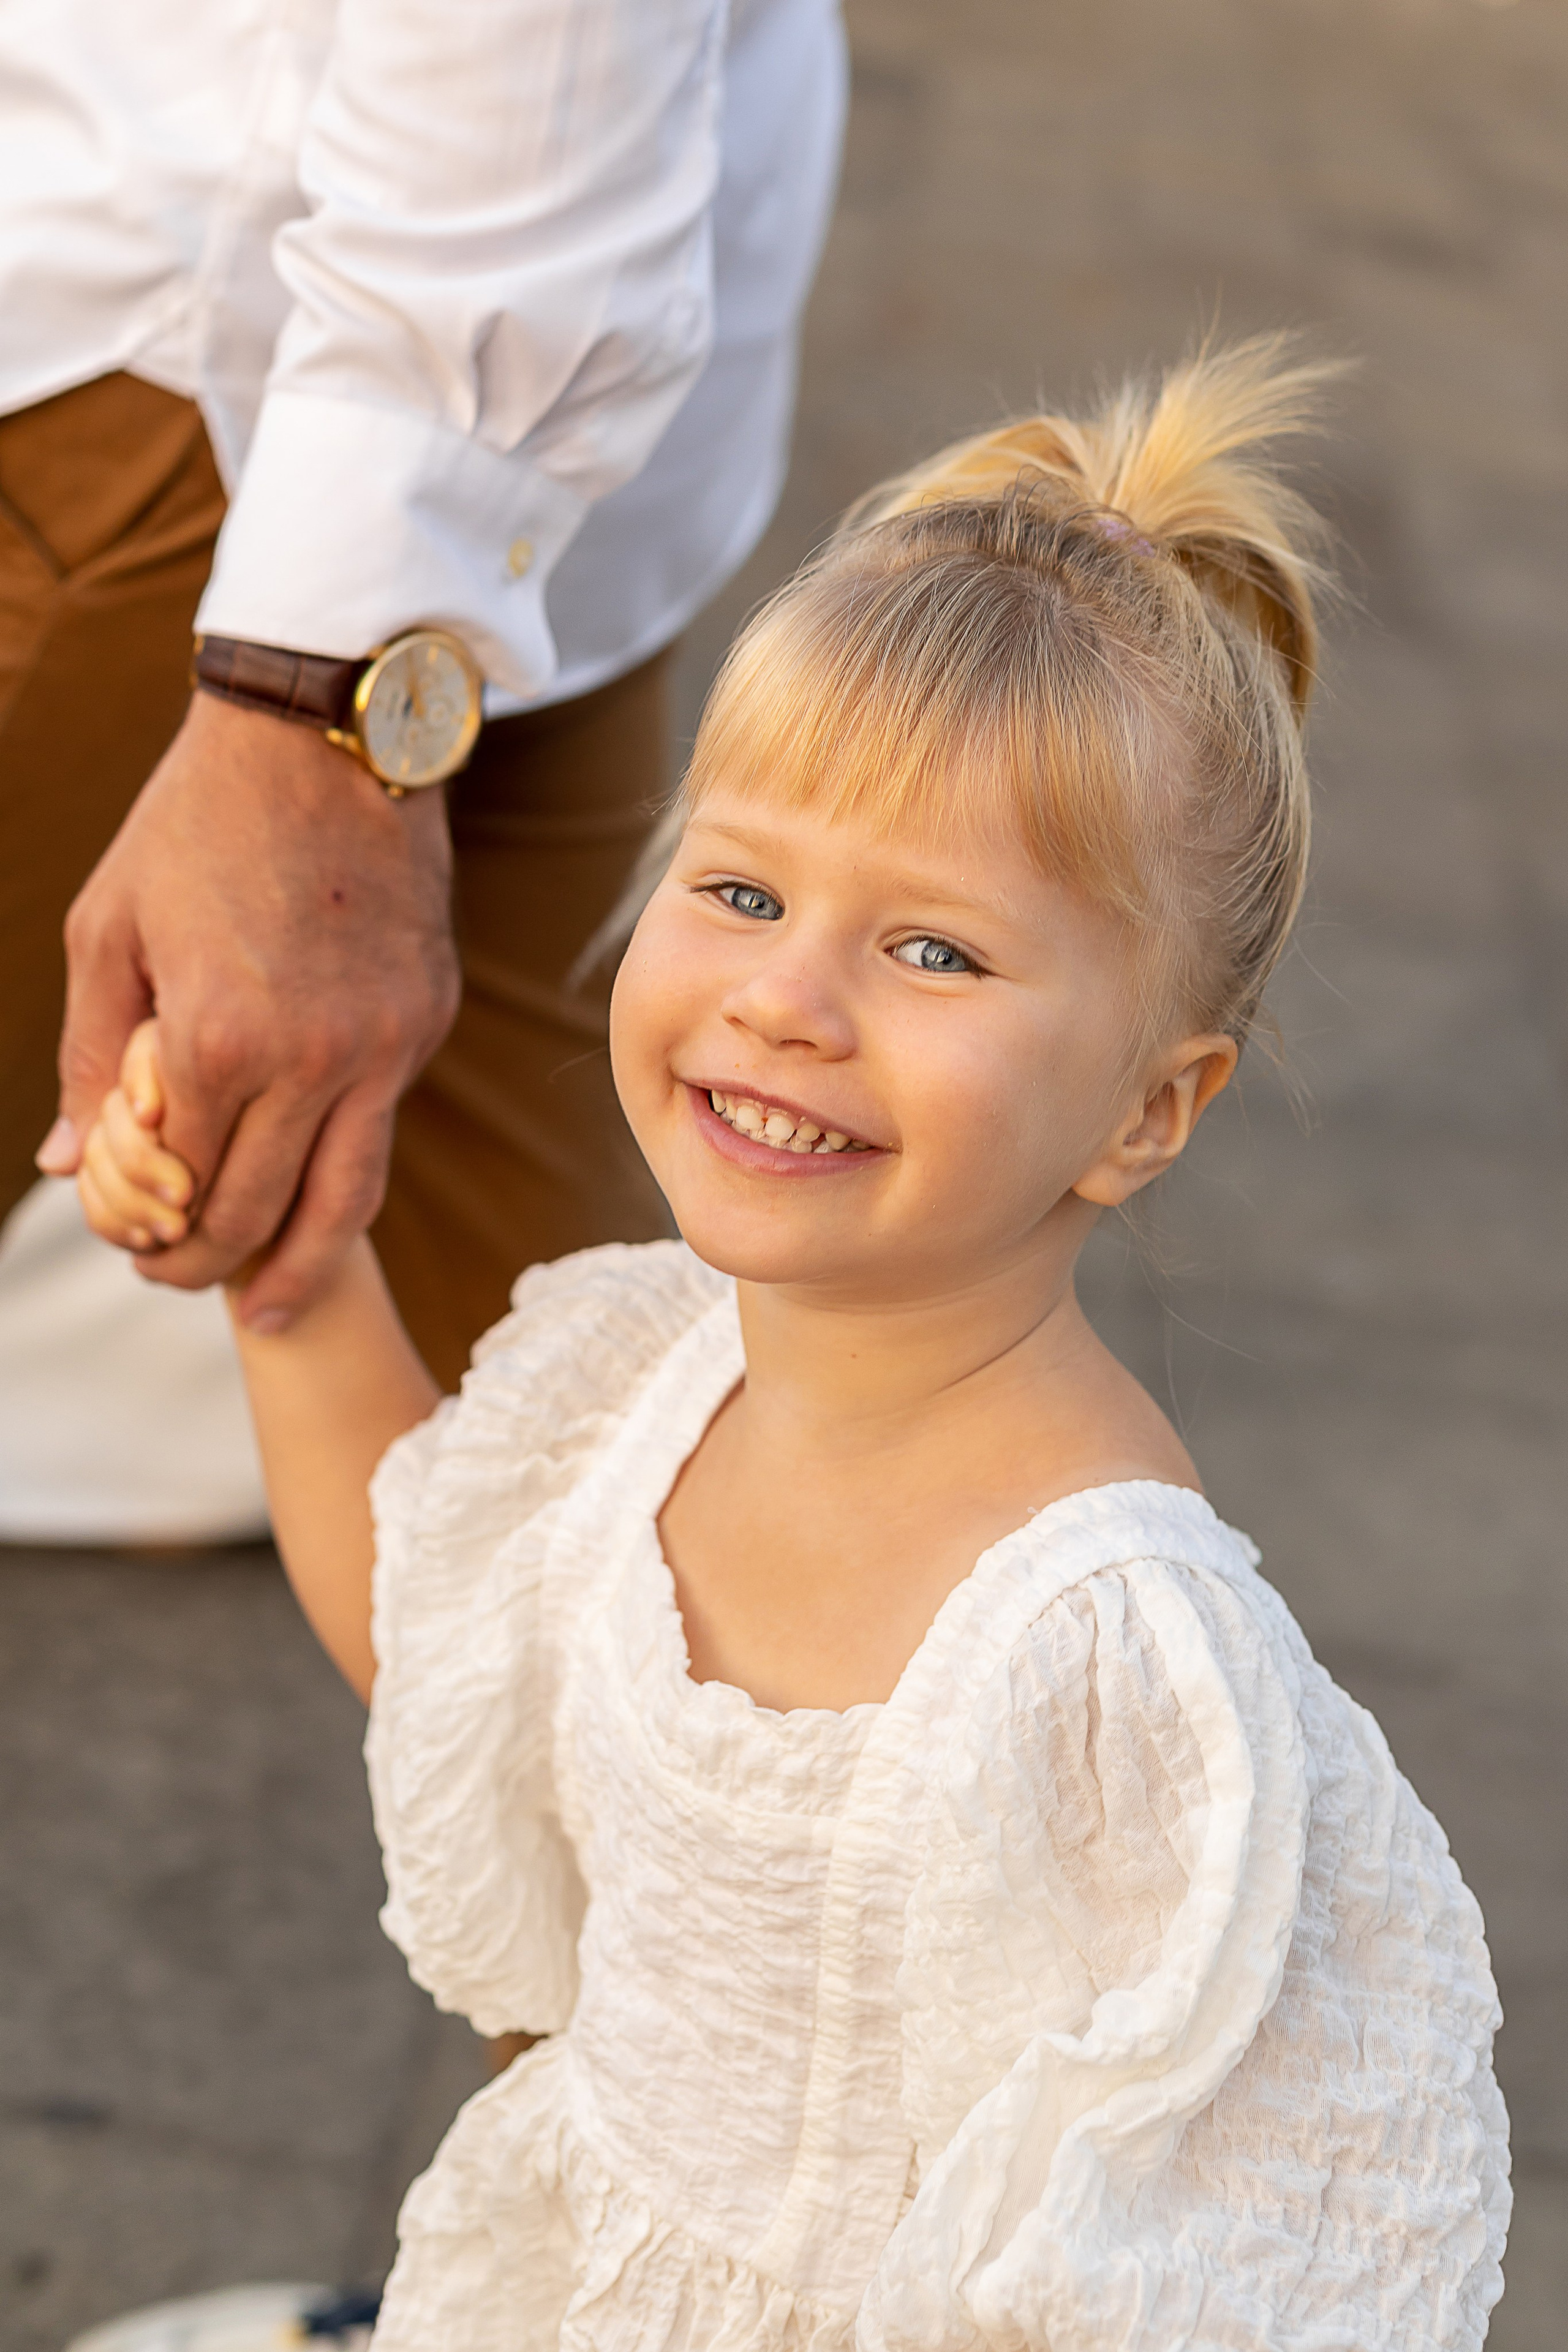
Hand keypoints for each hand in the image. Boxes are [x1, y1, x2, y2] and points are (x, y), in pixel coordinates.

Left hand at [39, 692, 460, 1329]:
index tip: (129, 1250)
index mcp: (223, 1040)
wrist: (325, 734)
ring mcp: (387, 1046)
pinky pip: (380, 1125)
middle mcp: (318, 1060)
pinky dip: (339, 1171)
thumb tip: (65, 1163)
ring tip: (267, 1308)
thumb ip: (91, 1058)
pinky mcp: (426, 1022)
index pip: (187, 1188)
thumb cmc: (195, 825)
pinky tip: (306, 1187)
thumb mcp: (107, 931)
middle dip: (212, 1266)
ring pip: (348, 1200)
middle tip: (179, 1280)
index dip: (149, 1236)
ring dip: (299, 1267)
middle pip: (265, 1214)